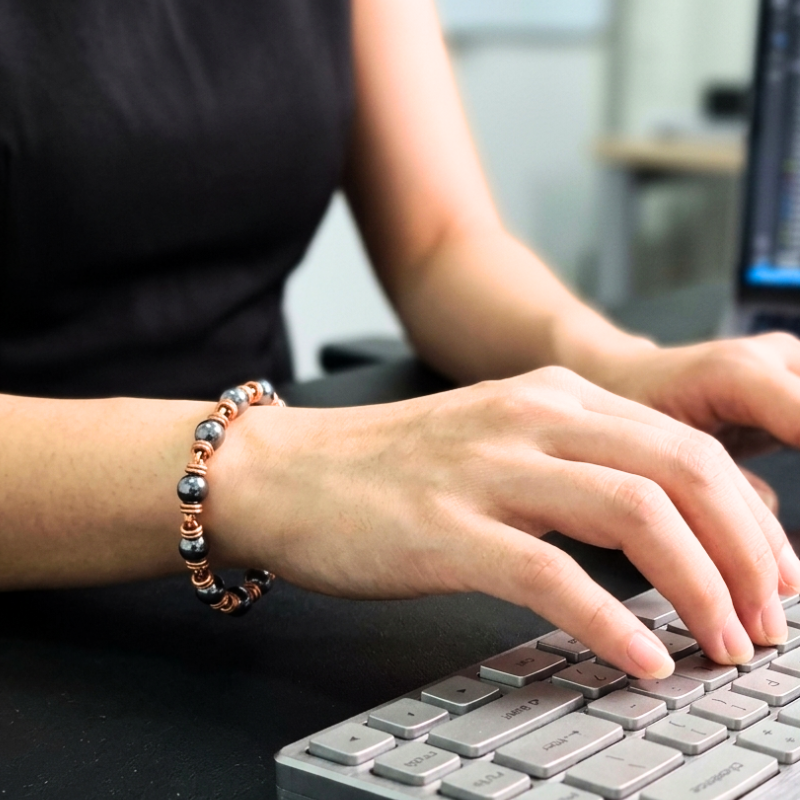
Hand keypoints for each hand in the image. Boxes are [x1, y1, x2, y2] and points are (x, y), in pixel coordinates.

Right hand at [209, 366, 798, 678]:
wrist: (285, 471)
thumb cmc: (390, 466)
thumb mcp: (501, 439)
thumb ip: (584, 463)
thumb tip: (676, 518)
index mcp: (551, 396)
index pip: (685, 445)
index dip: (748, 516)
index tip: (773, 575)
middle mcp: (530, 420)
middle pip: (681, 472)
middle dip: (747, 552)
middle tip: (770, 617)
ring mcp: (488, 471)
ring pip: (635, 516)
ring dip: (700, 588)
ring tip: (726, 645)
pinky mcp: (446, 530)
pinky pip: (554, 576)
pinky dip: (612, 623)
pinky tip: (640, 660)